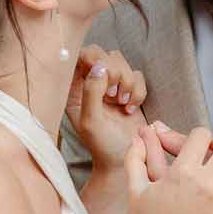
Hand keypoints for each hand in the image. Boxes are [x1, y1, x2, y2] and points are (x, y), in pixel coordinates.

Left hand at [65, 46, 146, 169]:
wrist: (125, 159)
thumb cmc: (102, 145)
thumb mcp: (91, 121)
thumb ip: (91, 92)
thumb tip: (99, 66)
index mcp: (74, 88)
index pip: (80, 55)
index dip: (94, 59)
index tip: (102, 76)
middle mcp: (91, 83)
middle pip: (104, 54)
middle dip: (114, 72)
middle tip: (112, 95)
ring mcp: (111, 85)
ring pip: (122, 62)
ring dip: (126, 82)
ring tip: (122, 104)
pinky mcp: (129, 90)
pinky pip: (137, 75)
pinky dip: (138, 91)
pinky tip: (130, 109)